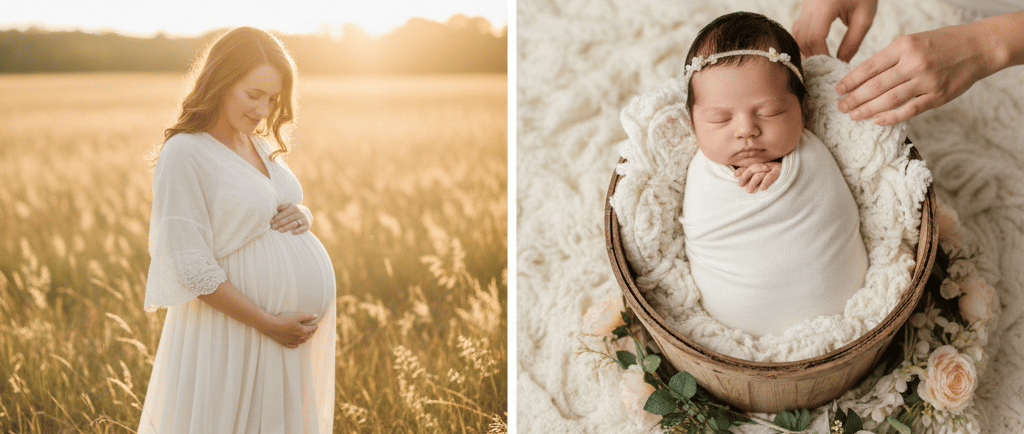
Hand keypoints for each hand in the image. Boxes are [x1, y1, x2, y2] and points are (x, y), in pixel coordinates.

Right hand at [262, 312, 318, 347]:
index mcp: (302, 331)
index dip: (315, 327)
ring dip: (306, 338)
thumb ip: (307, 316)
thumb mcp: (297, 317)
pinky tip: (297, 343)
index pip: (312, 329)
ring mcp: (292, 341)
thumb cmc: (284, 320)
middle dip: (312, 332)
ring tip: (307, 336)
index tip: (317, 325)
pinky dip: (297, 344)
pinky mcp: (285, 343)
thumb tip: (316, 316)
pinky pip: (293, 345)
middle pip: (308, 336)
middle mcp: (298, 338)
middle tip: (313, 330)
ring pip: (302, 341)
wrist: (271, 326)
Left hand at [270, 203, 309, 233]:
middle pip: (288, 219)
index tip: (271, 222)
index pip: (284, 213)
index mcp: (294, 208)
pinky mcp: (307, 226)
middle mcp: (299, 213)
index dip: (277, 218)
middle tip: (273, 227)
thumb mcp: (289, 207)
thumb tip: (277, 208)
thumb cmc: (293, 212)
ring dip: (287, 227)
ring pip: (294, 223)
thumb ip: (283, 207)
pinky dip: (298, 230)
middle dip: (280, 223)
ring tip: (279, 230)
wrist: (306, 214)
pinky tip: (292, 232)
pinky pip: (303, 228)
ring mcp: (303, 219)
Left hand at [734, 162, 780, 193]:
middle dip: (745, 176)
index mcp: (761, 165)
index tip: (735, 175)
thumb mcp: (762, 176)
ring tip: (749, 191)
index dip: (742, 170)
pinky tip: (762, 188)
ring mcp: (774, 168)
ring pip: (760, 173)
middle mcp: (766, 165)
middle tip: (740, 185)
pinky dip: (766, 182)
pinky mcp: (780, 173)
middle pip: (753, 168)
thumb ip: (750, 175)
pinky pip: (771, 176)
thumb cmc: (775, 177)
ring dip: (753, 182)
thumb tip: (736, 174)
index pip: (749, 166)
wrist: (793, 172)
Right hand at [792, 0, 876, 61]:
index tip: (832, 67)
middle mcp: (810, 5)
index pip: (815, 37)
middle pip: (802, 38)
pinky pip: (798, 28)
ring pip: (796, 35)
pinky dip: (804, 41)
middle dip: (813, 55)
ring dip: (806, 50)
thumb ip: (853, 42)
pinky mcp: (805, 7)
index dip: (822, 55)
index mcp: (825, 5)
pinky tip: (816, 49)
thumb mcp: (864, 18)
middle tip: (825, 68)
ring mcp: (805, 5)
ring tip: (821, 60)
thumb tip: (840, 63)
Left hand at [836, 24, 990, 125]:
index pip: (870, 66)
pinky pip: (909, 110)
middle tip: (841, 107)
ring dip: (867, 109)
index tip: (839, 90)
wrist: (978, 47)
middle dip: (854, 98)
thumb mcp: (913, 41)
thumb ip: (891, 58)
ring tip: (853, 115)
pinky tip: (877, 120)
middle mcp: (914, 63)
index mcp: (904, 46)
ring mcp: (927, 80)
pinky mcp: (938, 96)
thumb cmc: (941, 44)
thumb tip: (863, 78)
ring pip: (889, 99)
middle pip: (875, 85)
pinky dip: (891, 117)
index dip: (851, 80)